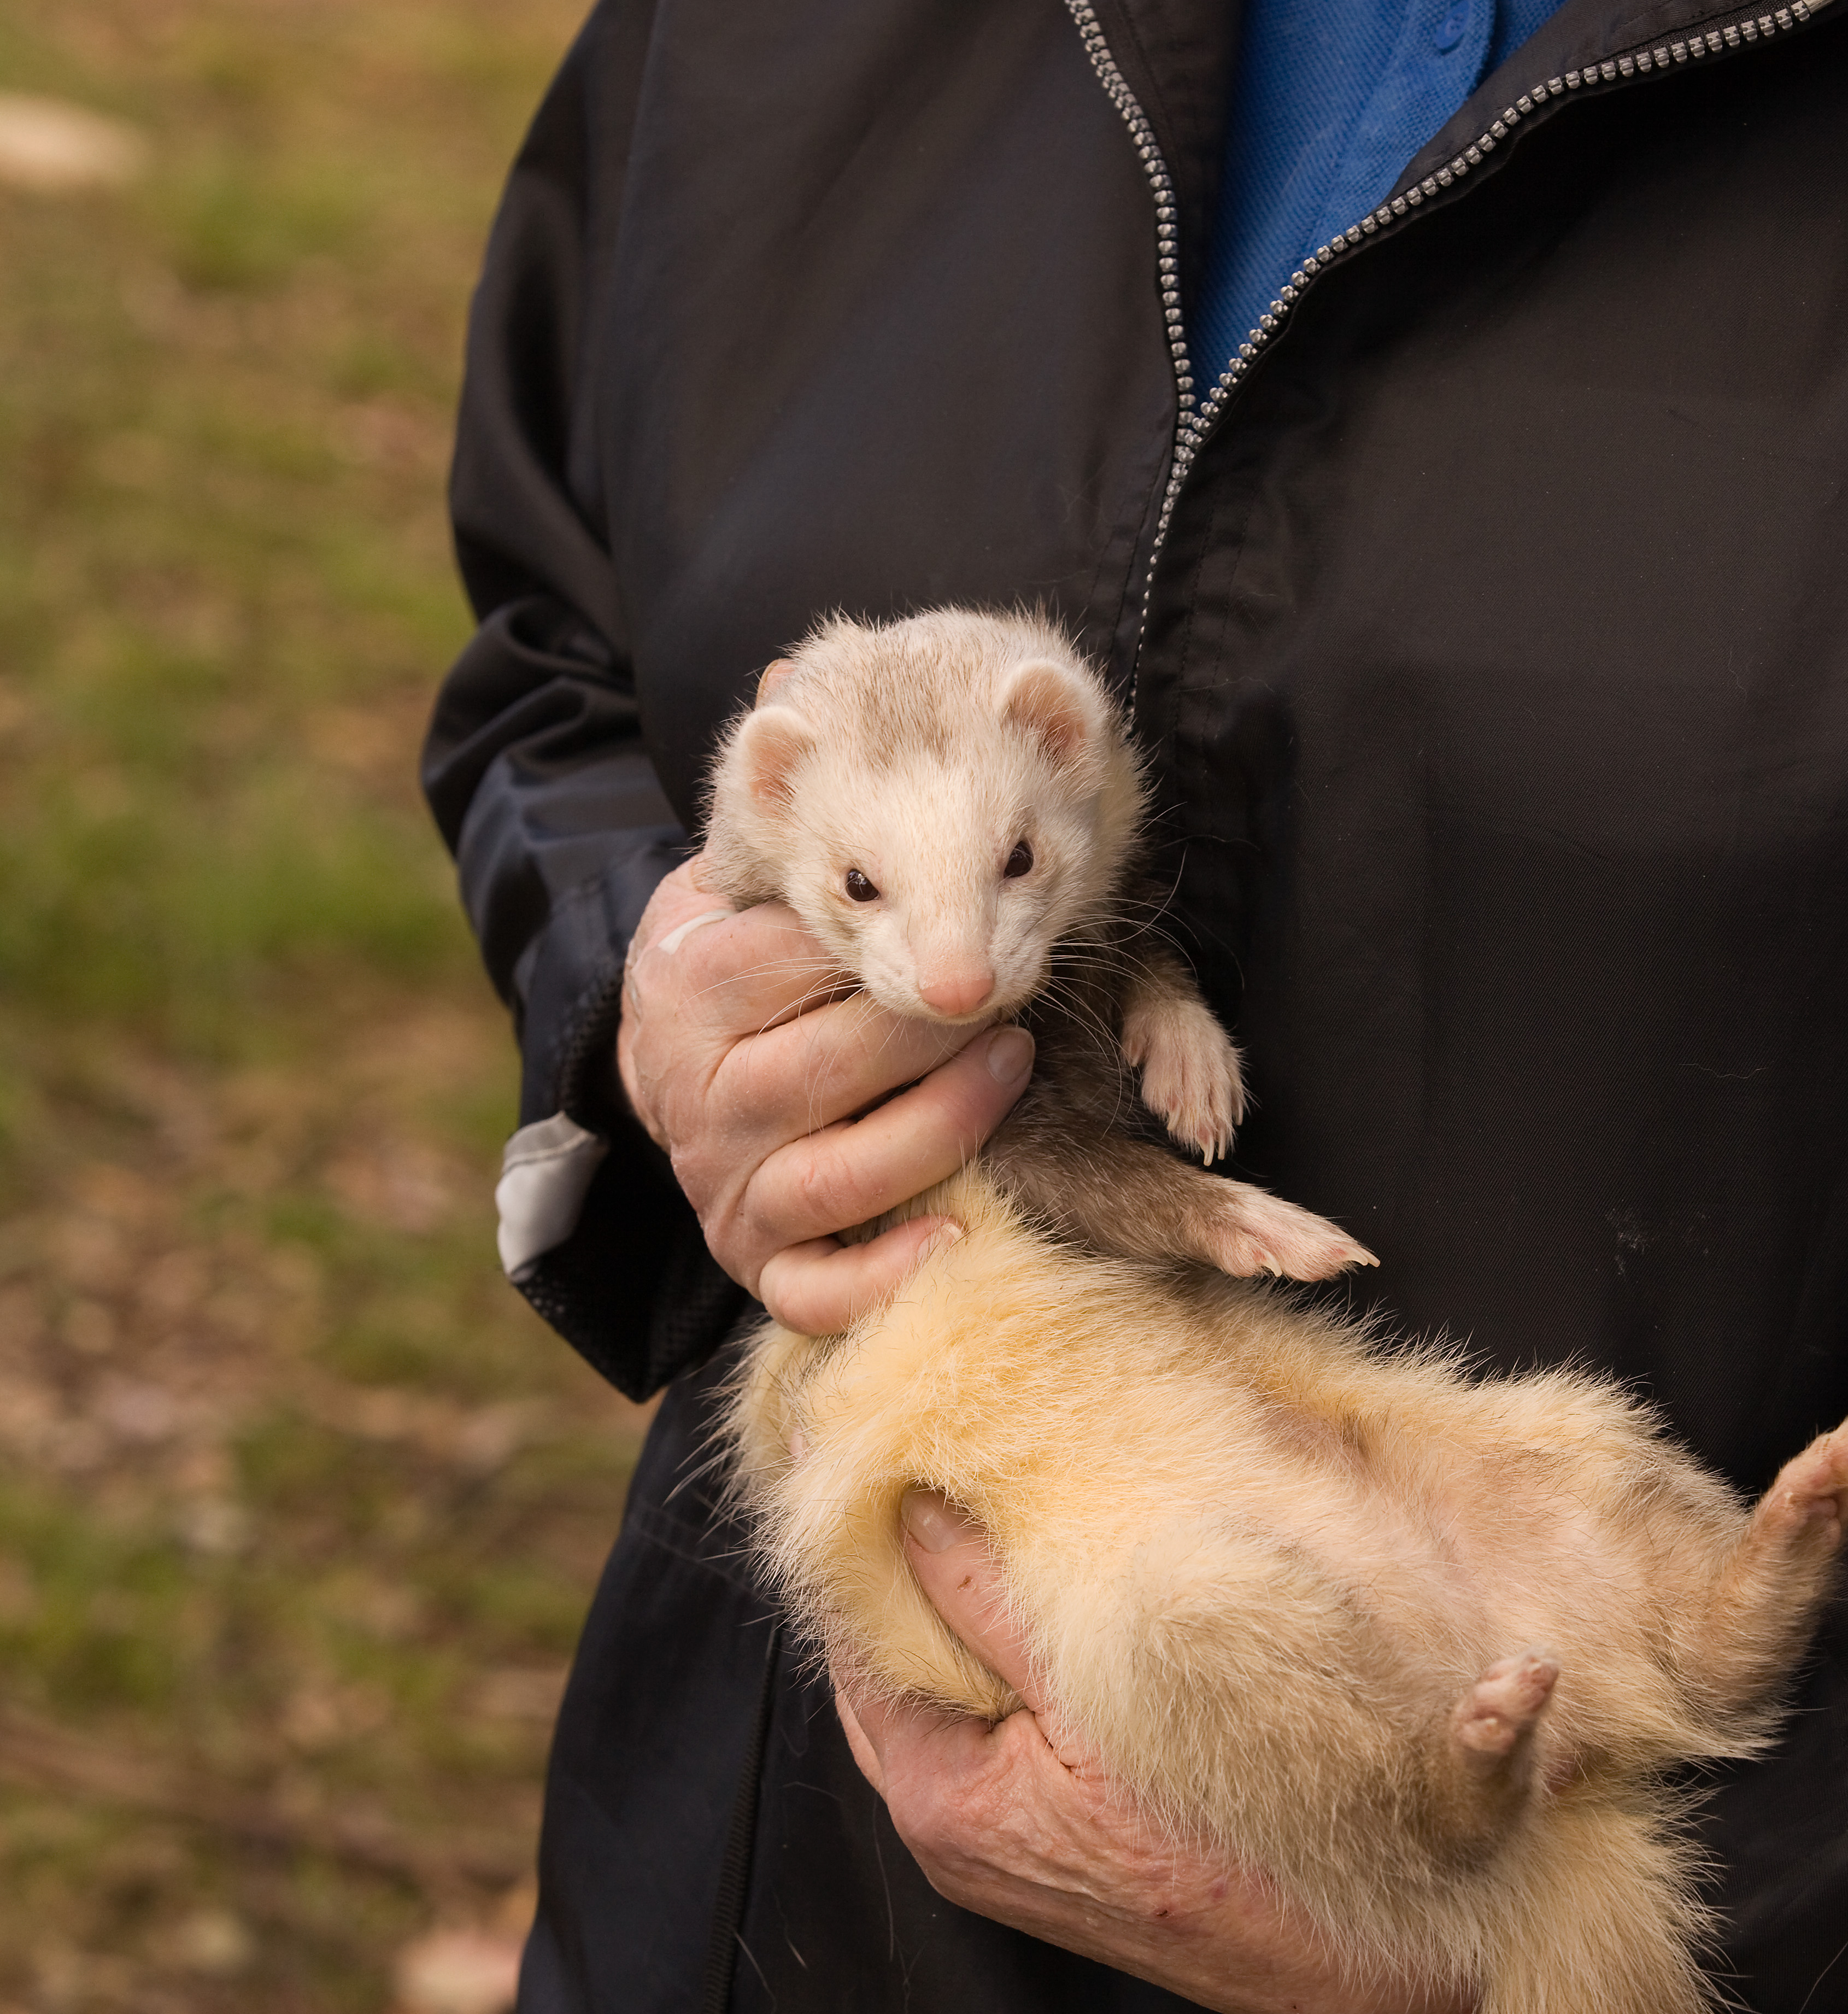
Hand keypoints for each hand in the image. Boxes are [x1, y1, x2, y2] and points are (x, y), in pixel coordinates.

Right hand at [618, 859, 1035, 1333]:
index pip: (794, 963)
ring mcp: (724, 1185)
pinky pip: (815, 1290)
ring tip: (1014, 1069)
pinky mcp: (751, 1258)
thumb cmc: (738, 958)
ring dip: (943, 1127)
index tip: (962, 920)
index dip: (892, 940)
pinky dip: (885, 1275)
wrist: (667, 1063)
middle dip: (936, 1030)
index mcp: (688, 991)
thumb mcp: (735, 883)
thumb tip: (815, 722)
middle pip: (830, 1068)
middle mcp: (697, 1096)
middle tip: (1014, 991)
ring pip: (840, 1175)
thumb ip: (784, 834)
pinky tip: (957, 1235)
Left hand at [836, 1493, 1478, 2013]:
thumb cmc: (1256, 1839)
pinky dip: (1002, 1641)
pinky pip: (996, 1715)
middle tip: (926, 1441)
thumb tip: (913, 1504)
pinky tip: (1044, 1572)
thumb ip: (995, 1606)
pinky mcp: (1056, 1835)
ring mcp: (1003, 1839)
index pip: (852, 1635)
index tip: (865, 1433)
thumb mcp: (1113, 1703)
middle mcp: (952, 1828)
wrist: (1388, 1943)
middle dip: (902, 1555)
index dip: (856, 1529)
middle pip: (886, 1658)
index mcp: (944, 1799)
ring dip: (959, 1592)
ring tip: (988, 1485)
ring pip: (945, 1682)